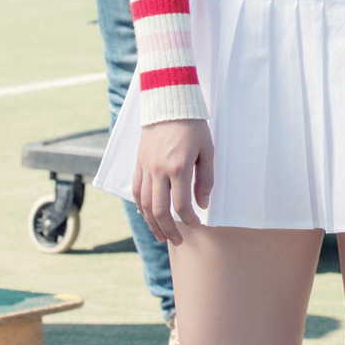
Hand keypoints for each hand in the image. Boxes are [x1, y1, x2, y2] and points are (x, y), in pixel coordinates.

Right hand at [134, 118, 212, 245]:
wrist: (169, 104)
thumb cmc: (193, 126)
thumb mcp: (207, 150)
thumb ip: (205, 179)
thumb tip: (202, 204)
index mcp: (178, 168)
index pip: (181, 205)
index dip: (189, 220)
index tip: (196, 225)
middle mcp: (158, 171)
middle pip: (159, 211)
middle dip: (168, 229)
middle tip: (176, 240)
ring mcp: (145, 168)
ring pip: (144, 205)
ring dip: (152, 223)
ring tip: (161, 235)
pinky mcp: (138, 164)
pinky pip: (137, 191)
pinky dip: (141, 207)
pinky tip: (147, 216)